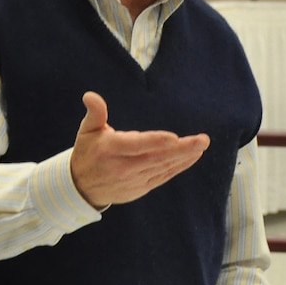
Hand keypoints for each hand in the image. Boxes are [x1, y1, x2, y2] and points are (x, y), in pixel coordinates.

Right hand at [69, 92, 208, 207]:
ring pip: (163, 167)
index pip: (136, 146)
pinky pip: (164, 176)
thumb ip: (95, 113)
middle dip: (181, 149)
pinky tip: (193, 157)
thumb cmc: (87, 153)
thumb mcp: (86, 131)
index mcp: (111, 150)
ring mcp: (134, 179)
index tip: (174, 138)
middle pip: (156, 157)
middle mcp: (124, 167)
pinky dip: (179, 167)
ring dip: (185, 157)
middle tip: (202, 140)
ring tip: (201, 145)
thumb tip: (90, 96)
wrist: (83, 188)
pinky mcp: (142, 187)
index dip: (155, 142)